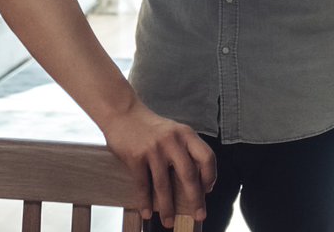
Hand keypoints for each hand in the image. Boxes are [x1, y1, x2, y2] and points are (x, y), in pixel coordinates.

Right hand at [100, 102, 217, 226]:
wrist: (123, 112)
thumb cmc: (150, 127)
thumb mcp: (173, 131)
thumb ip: (184, 150)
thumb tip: (195, 182)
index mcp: (186, 134)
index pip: (207, 157)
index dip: (210, 176)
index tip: (208, 190)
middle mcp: (172, 141)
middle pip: (189, 175)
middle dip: (195, 199)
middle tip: (198, 215)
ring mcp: (154, 149)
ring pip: (164, 185)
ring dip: (167, 207)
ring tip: (169, 222)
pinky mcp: (136, 157)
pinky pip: (143, 185)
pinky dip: (145, 202)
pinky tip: (147, 212)